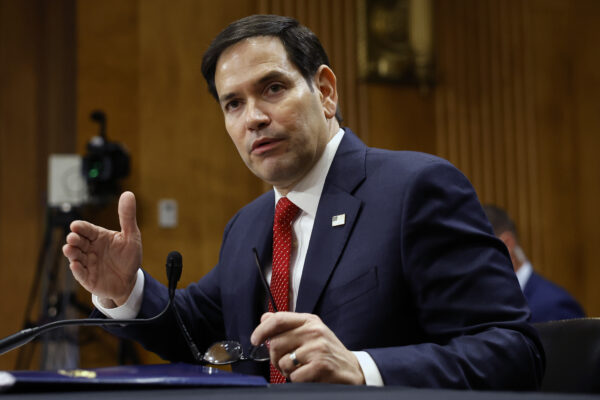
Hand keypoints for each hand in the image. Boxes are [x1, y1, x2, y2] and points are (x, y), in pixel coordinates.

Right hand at [62, 191, 141, 306]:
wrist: (129, 281)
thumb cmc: (128, 257)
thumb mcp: (131, 236)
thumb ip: (127, 216)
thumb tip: (128, 194)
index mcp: (98, 237)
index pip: (87, 229)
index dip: (81, 227)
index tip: (76, 225)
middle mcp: (90, 248)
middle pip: (78, 241)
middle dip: (74, 239)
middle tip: (72, 238)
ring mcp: (87, 263)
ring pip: (75, 256)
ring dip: (71, 253)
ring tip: (69, 249)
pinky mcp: (87, 278)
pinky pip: (80, 274)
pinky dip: (77, 270)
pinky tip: (75, 265)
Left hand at [250, 312, 364, 383]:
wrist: (352, 369)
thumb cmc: (327, 351)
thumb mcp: (310, 332)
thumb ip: (288, 325)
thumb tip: (265, 318)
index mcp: (309, 321)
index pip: (278, 319)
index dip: (262, 330)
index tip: (255, 339)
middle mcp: (314, 331)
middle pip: (276, 343)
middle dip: (275, 357)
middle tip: (285, 362)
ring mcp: (318, 348)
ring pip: (283, 362)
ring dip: (287, 371)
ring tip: (300, 368)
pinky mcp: (320, 365)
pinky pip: (294, 376)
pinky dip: (297, 380)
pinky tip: (308, 375)